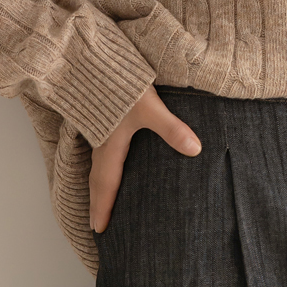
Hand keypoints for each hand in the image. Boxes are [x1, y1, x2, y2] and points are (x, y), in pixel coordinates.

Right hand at [88, 85, 202, 238]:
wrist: (91, 57)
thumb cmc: (119, 83)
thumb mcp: (149, 107)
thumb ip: (172, 128)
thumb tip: (195, 149)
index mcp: (110, 146)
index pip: (107, 186)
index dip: (104, 208)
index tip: (100, 229)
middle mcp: (100, 142)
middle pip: (97, 180)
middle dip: (98, 203)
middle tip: (97, 224)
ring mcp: (97, 131)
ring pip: (96, 166)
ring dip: (99, 186)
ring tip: (102, 200)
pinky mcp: (99, 119)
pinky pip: (98, 152)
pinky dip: (101, 167)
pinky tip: (109, 165)